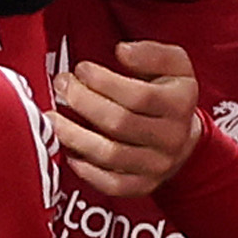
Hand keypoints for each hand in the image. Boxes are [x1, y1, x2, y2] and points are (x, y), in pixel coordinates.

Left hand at [50, 41, 200, 196]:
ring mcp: (157, 165)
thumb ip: (151, 53)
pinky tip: (69, 151)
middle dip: (82, 102)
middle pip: (119, 123)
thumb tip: (122, 51)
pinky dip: (86, 170)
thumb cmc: (170, 94)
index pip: (138, 95)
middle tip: (62, 86)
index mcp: (180, 104)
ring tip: (53, 117)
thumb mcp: (174, 64)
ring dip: (74, 136)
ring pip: (110, 155)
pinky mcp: (143, 185)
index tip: (82, 68)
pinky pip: (111, 184)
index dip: (104, 81)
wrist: (183, 136)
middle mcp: (171, 138)